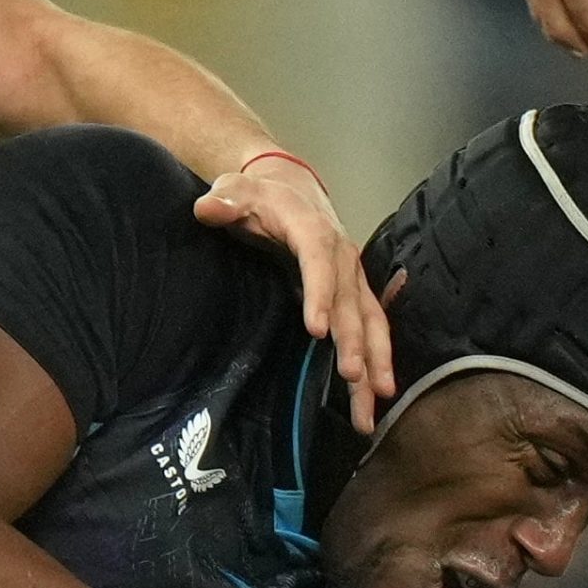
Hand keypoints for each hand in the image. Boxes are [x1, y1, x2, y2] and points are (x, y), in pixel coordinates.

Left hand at [194, 155, 394, 434]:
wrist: (289, 189)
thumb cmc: (259, 197)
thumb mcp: (236, 190)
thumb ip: (225, 200)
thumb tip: (209, 208)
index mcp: (312, 230)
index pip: (319, 261)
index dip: (321, 293)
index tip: (317, 329)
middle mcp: (341, 255)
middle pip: (350, 300)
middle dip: (354, 339)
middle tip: (352, 375)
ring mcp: (352, 277)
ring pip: (370, 319)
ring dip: (376, 358)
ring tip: (378, 397)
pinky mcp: (354, 294)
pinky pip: (372, 328)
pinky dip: (378, 360)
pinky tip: (378, 395)